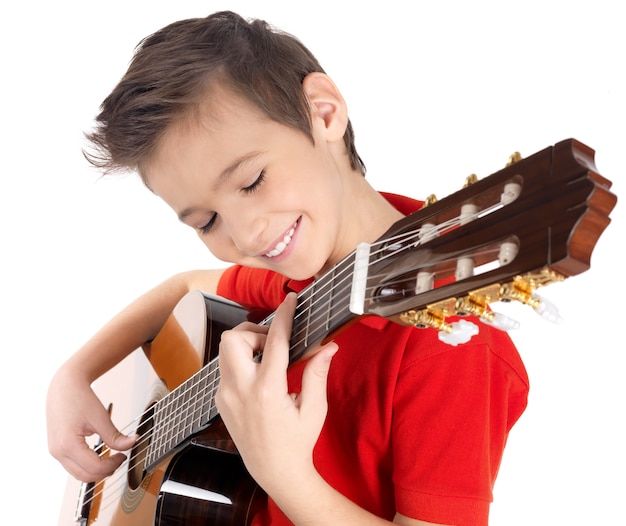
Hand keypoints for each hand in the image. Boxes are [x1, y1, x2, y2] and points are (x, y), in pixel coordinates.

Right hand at [46, 363, 135, 481]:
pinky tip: (99, 455)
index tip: (124, 455)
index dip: (113, 464)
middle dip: (105, 471)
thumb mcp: (100, 418)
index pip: (95, 468)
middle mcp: (58, 452)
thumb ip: (115, 436)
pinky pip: (73, 466)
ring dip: (96, 471)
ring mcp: (55, 452)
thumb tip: (131, 444)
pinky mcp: (57, 449)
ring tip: (112, 458)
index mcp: (68, 445)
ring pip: (78, 474)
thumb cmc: (79, 398)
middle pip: (85, 476)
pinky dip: (87, 465)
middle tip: (120, 458)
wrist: (64, 386)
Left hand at [215, 292, 337, 491]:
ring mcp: (226, 396)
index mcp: (268, 390)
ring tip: (267, 360)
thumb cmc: (298, 442)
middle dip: (253, 331)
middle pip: (233, 338)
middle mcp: (241, 390)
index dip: (283, 315)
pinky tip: (259, 376)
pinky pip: (225, 368)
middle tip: (272, 343)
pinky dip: (241, 362)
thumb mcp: (314, 409)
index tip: (289, 299)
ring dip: (246, 345)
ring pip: (225, 351)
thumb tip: (329, 346)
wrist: (274, 473)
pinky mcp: (221, 401)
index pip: (274, 340)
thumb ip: (318, 373)